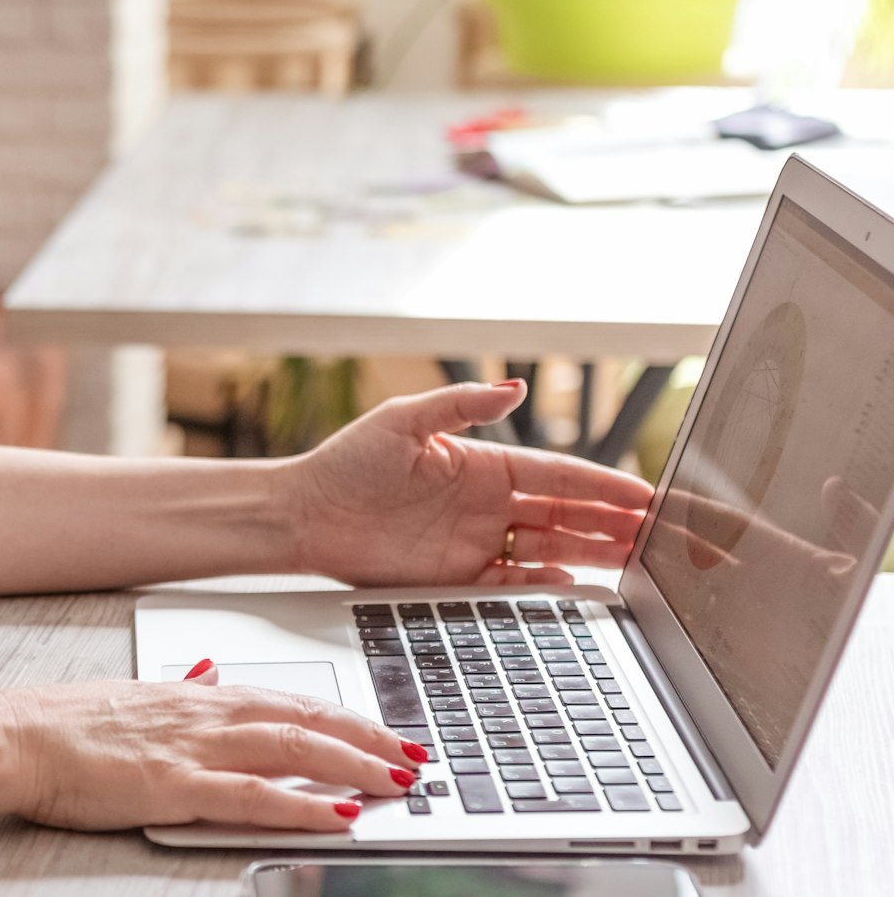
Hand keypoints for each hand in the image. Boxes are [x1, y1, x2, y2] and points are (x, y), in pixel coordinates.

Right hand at [0, 672, 422, 833]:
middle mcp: (204, 714)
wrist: (16, 736)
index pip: (288, 700)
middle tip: (416, 755)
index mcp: (196, 695)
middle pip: (304, 720)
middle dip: (367, 738)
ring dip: (351, 765)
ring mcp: (192, 749)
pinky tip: (335, 815)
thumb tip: (208, 671)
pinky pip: (250, 796)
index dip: (343, 716)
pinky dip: (299, 805)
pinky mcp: (174, 787)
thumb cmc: (64, 724)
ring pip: (290, 751)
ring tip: (397, 781)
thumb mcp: (133, 694)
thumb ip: (179, 688)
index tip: (385, 731)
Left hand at [280, 379, 655, 587]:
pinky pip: (515, 579)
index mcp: (484, 464)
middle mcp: (488, 502)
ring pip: (553, 545)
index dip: (605, 485)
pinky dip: (548, 581)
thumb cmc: (345, 462)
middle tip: (664, 533)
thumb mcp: (402, 421)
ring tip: (641, 558)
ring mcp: (477, 539)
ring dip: (595, 551)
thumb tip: (515, 386)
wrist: (304, 515)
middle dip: (618, 521)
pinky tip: (578, 581)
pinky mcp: (459, 575)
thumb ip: (461, 405)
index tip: (647, 494)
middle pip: (569, 512)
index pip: (559, 474)